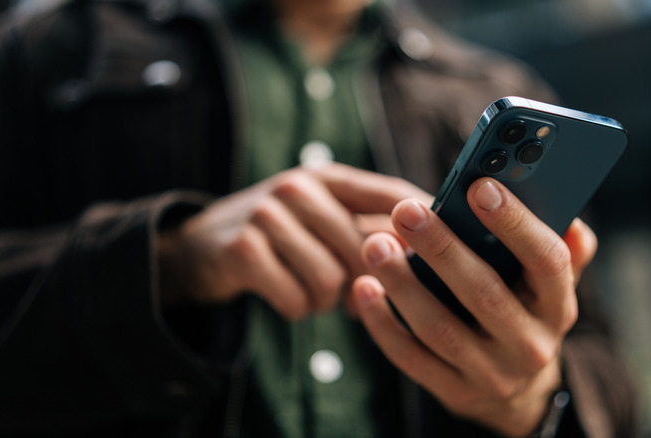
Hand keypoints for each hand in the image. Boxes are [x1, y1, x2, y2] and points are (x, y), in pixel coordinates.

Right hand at [158, 163, 429, 319]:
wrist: (199, 247)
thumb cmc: (280, 236)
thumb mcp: (322, 218)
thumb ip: (369, 229)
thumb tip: (433, 253)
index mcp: (329, 177)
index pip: (393, 194)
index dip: (425, 223)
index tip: (451, 251)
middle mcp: (299, 186)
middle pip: (366, 249)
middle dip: (364, 282)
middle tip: (352, 293)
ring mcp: (268, 213)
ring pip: (332, 279)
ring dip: (326, 300)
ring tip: (312, 290)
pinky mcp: (243, 249)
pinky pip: (297, 299)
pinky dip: (297, 308)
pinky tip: (285, 294)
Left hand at [351, 177, 596, 435]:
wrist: (516, 391)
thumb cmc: (524, 312)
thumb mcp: (549, 285)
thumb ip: (563, 249)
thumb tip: (568, 216)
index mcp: (558, 306)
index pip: (547, 261)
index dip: (515, 223)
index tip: (479, 187)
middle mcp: (530, 345)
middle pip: (484, 292)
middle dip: (442, 248)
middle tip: (406, 211)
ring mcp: (491, 374)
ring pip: (440, 327)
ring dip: (403, 283)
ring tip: (375, 244)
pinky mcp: (454, 392)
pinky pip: (411, 357)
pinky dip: (383, 322)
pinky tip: (364, 287)